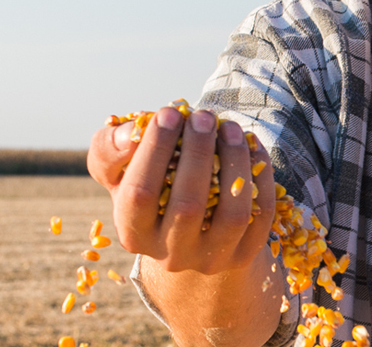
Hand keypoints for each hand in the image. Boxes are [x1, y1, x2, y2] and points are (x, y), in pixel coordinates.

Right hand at [86, 107, 277, 273]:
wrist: (188, 230)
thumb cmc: (149, 184)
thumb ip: (109, 149)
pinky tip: (251, 145)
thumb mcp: (118, 169)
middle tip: (203, 115)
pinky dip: (261, 176)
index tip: (169, 112)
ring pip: (233, 215)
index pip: (140, 195)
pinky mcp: (244, 254)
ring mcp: (212, 260)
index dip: (155, 150)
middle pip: (188, 207)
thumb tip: (130, 133)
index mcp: (133, 233)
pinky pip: (262, 215)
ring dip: (234, 163)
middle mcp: (171, 254)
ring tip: (230, 127)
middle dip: (197, 152)